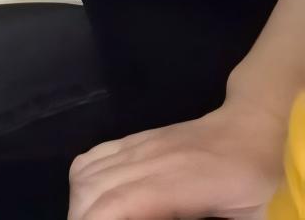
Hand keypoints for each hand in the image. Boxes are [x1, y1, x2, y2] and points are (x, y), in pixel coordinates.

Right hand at [70, 96, 292, 219]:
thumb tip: (170, 217)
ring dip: (79, 205)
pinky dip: (81, 183)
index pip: (117, 205)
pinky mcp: (134, 140)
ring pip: (84, 174)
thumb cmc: (260, 180)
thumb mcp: (252, 216)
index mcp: (180, 184)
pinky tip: (92, 200)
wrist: (255, 129)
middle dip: (82, 219)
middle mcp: (149, 161)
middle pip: (91, 191)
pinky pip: (90, 159)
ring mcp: (138, 146)